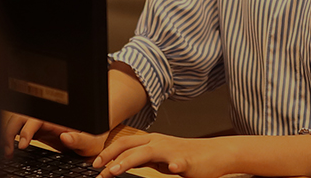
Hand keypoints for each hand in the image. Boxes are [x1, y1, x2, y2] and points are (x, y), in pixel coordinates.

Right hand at [1, 111, 110, 157]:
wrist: (92, 139)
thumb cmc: (93, 138)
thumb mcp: (91, 142)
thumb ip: (80, 140)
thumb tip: (65, 137)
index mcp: (57, 119)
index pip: (34, 119)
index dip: (25, 130)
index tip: (21, 145)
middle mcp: (46, 119)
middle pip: (20, 118)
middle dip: (9, 132)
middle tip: (9, 151)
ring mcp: (40, 124)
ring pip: (16, 122)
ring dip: (7, 134)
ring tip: (7, 152)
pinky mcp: (37, 131)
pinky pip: (19, 130)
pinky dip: (11, 138)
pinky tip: (10, 149)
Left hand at [93, 133, 232, 177]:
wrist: (215, 154)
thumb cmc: (187, 156)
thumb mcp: (160, 157)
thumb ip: (142, 158)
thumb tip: (120, 163)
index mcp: (152, 141)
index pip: (124, 143)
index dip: (108, 153)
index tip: (95, 165)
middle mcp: (159, 142)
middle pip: (130, 145)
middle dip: (111, 156)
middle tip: (98, 169)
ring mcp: (172, 150)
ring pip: (146, 152)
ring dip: (128, 161)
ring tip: (115, 170)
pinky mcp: (187, 160)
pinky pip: (179, 161)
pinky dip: (174, 164)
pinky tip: (172, 167)